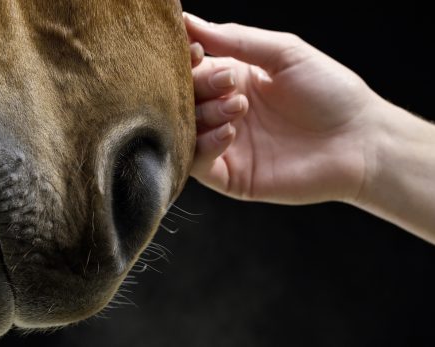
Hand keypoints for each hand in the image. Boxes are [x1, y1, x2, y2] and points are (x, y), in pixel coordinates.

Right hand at [186, 13, 378, 203]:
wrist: (361, 142)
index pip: (191, 69)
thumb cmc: (331, 92)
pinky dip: (205, 146)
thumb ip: (236, 38)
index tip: (195, 50)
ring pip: (186, 130)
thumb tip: (189, 21)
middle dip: (199, 86)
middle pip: (184, 98)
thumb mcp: (284, 52)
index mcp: (234, 80)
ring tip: (238, 107)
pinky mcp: (230, 176)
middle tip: (228, 82)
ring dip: (205, 114)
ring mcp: (225, 145)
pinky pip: (198, 163)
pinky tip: (231, 131)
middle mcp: (224, 111)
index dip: (185, 60)